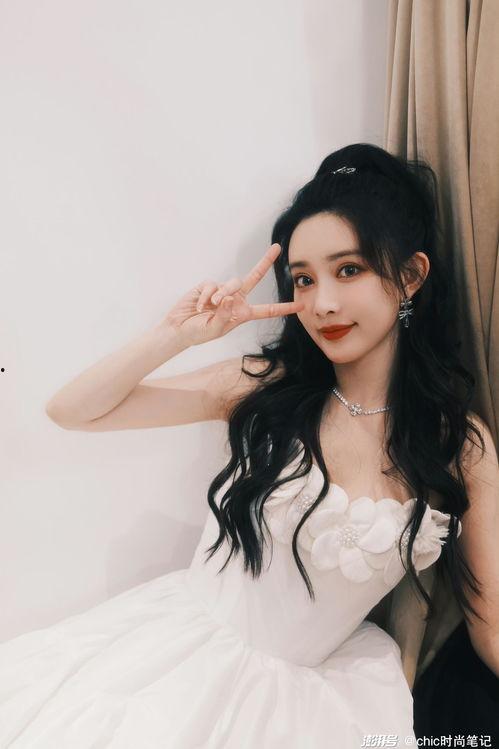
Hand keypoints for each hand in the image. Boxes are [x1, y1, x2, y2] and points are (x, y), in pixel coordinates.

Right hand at [160, 243, 303, 346]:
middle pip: (254, 277)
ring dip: (222, 294)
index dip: (284, 308)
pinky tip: (200, 306)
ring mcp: (222, 291)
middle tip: (277, 248)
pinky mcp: (208, 285)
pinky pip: (212, 285)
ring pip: (231, 283)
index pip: (267, 310)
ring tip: (211, 306)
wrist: (179, 328)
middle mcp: (235, 299)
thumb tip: (228, 298)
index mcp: (243, 313)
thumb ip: (225, 315)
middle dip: (265, 262)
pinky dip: (206, 296)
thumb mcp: (215, 329)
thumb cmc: (199, 333)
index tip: (300, 305)